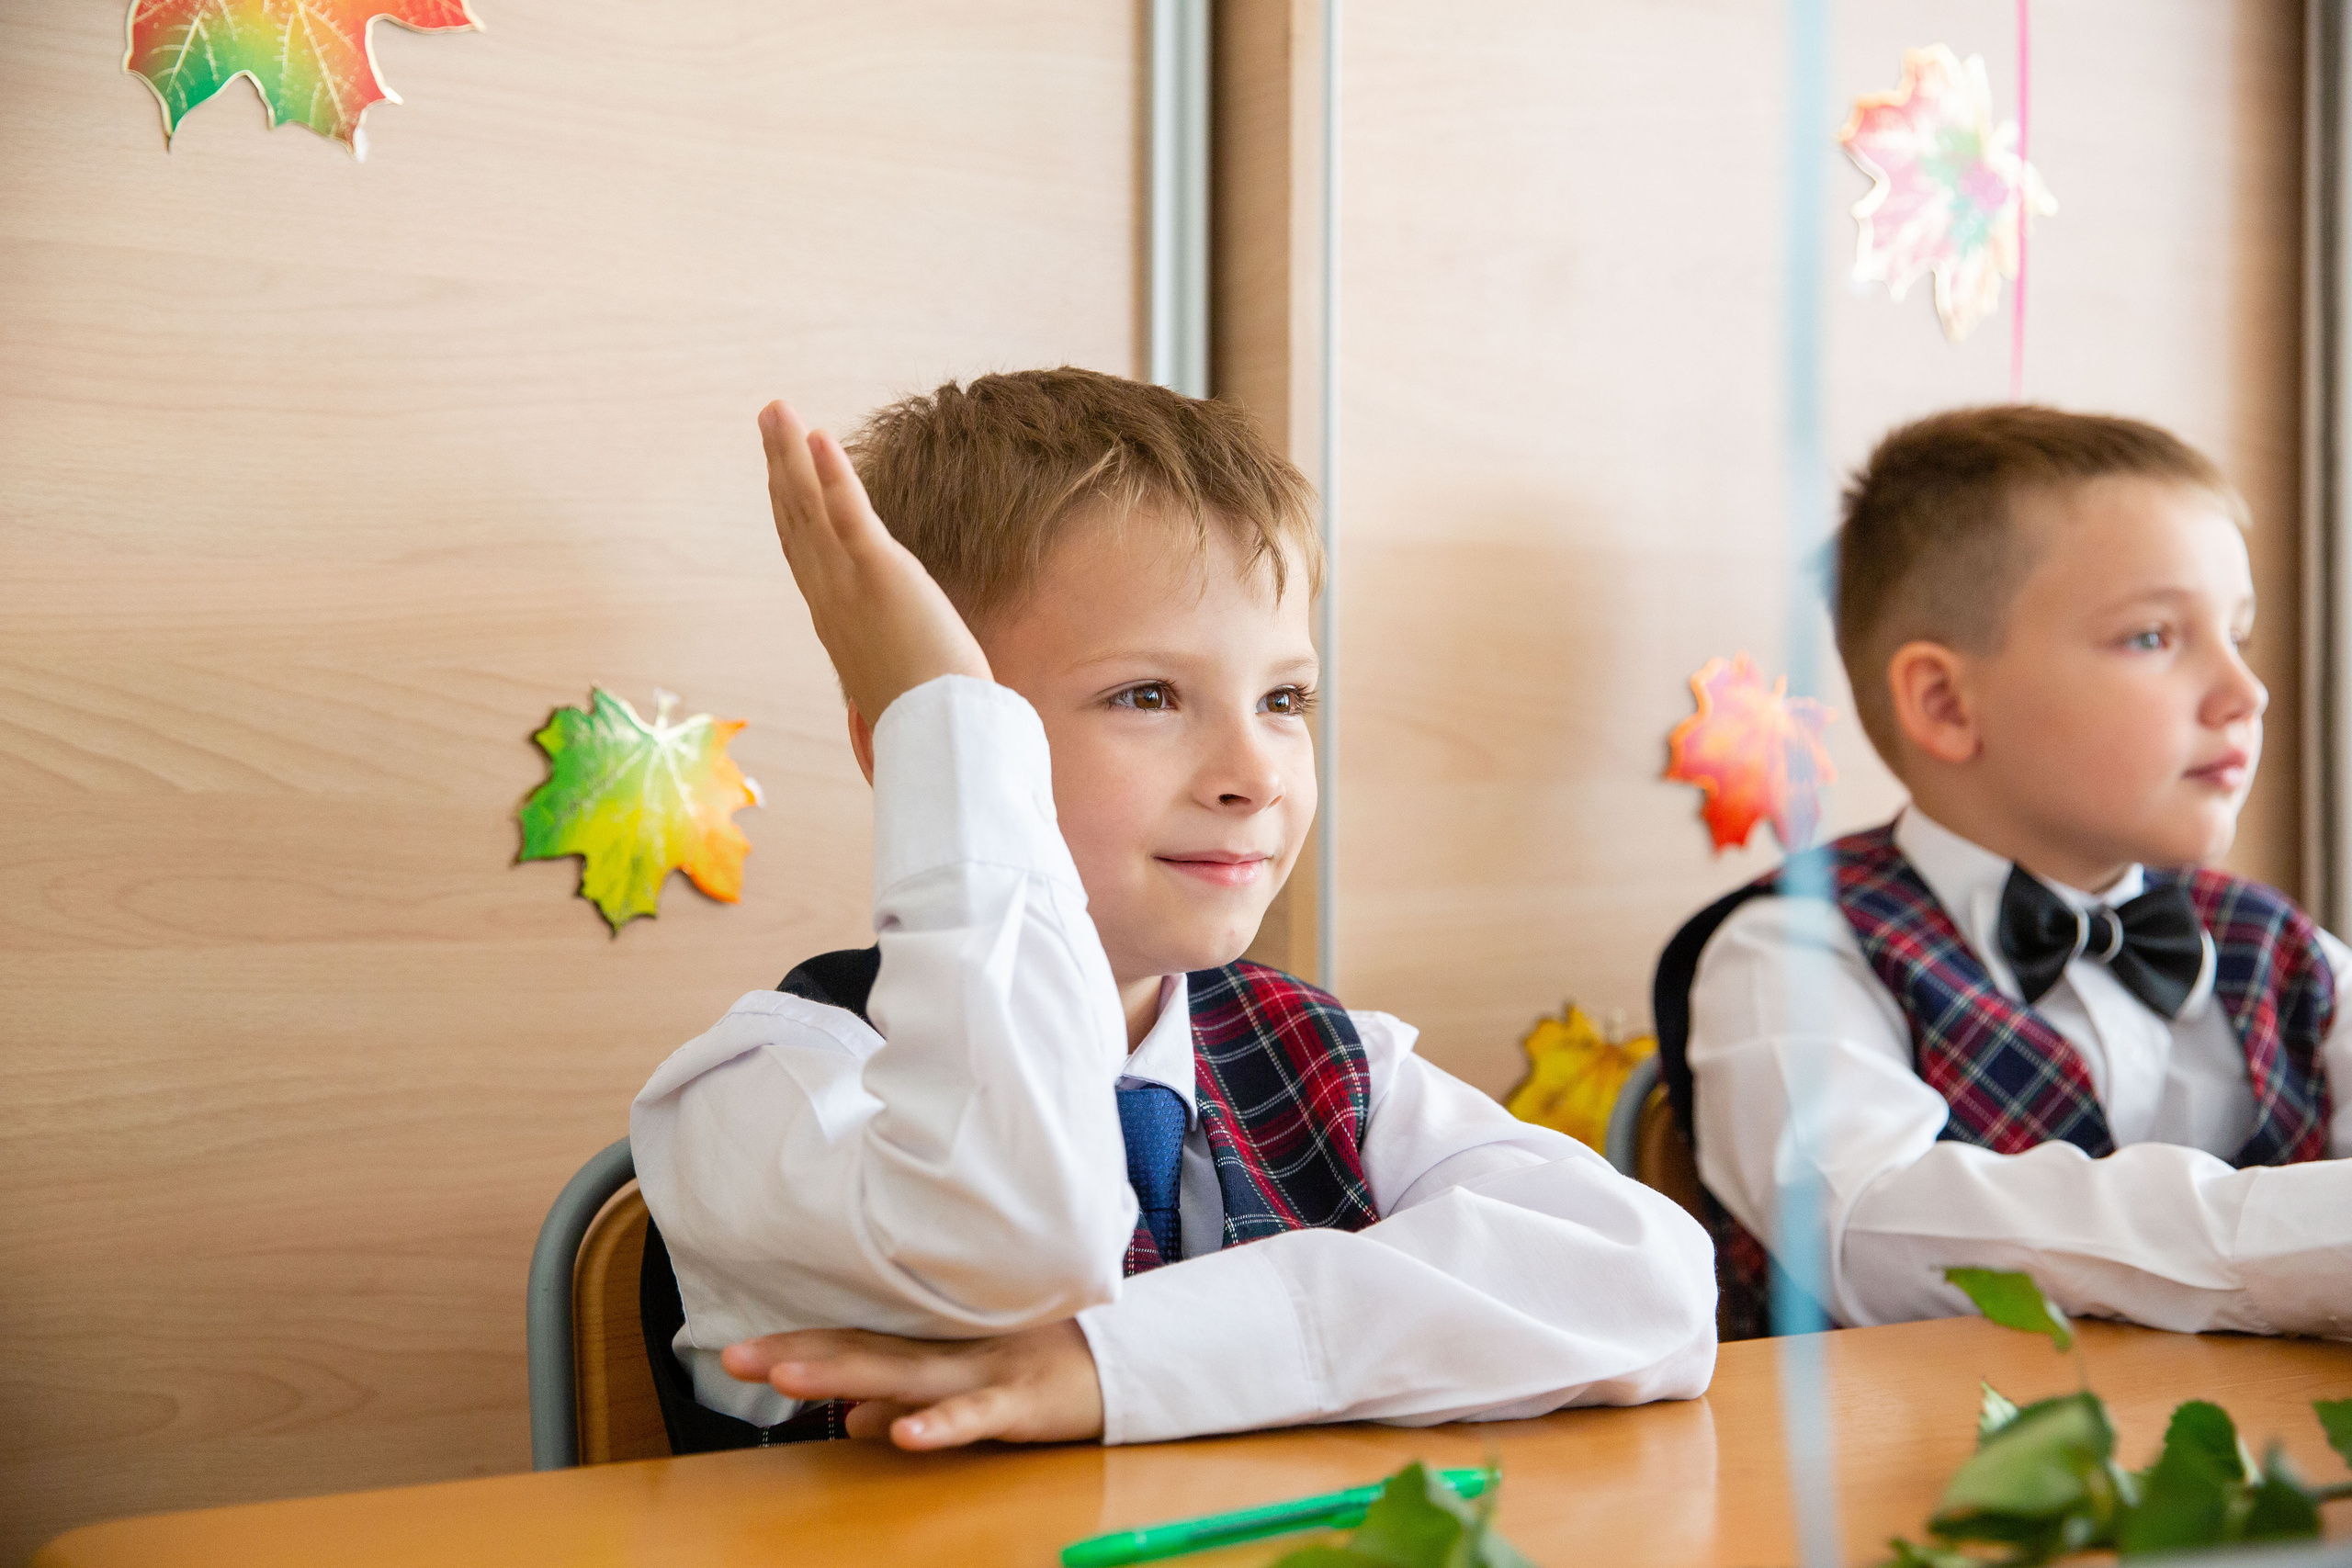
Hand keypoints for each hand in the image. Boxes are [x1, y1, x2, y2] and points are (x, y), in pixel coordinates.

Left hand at [720, 1319, 1104, 1449]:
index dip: (796, 1344)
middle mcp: (948, 1347)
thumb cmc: (1036, 1368)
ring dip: (846, 1375)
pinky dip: (940, 1424)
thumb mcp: (963, 1383)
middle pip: (864, 1349)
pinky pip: (975, 1414)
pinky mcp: (1021, 1399)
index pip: (853, 1339)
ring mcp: (983, 1369)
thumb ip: (906, 1398)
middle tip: (735, 1357)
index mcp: (932, 1342)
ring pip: (905, 1373)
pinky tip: (902, 1435)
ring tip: (789, 1379)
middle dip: (799, 1354)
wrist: (1126, 1361)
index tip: (734, 1351)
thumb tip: (852, 1420)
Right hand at [757, 399, 990, 725]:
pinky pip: (849, 514)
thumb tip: (901, 653)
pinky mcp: (880, 573)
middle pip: (794, 517)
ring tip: (778, 410)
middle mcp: (829, 595)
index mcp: (833, 616)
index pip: (802, 550)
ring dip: (792, 453)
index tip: (780, 471)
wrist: (935, 733)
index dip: (787, 505)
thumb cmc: (927, 713)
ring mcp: (849, 583)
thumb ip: (886, 648)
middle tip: (768, 417)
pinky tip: (819, 436)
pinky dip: (833, 473)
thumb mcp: (896, 671)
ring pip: (809, 507)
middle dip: (780, 464)